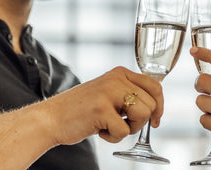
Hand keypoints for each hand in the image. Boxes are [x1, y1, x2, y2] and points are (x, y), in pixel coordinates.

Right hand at [44, 66, 162, 144]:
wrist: (51, 118)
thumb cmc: (83, 110)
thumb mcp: (109, 93)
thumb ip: (129, 93)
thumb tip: (156, 108)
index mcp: (120, 72)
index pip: (155, 86)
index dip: (159, 106)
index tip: (155, 120)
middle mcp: (117, 78)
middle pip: (151, 104)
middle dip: (141, 121)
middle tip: (122, 125)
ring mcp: (109, 92)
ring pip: (142, 115)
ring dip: (129, 129)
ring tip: (111, 126)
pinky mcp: (101, 109)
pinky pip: (124, 132)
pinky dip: (113, 138)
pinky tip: (99, 130)